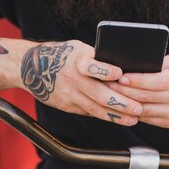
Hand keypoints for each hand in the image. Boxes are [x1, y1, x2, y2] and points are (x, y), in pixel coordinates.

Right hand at [19, 40, 142, 125]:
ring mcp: (68, 94)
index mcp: (76, 59)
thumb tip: (124, 69)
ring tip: (133, 119)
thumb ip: (97, 58)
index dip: (105, 70)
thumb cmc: (63, 54)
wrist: (31, 67)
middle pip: (98, 94)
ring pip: (95, 109)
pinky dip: (104, 116)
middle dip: (120, 103)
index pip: (91, 66)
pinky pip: (88, 112)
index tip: (120, 74)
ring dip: (116, 116)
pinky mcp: (66, 106)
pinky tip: (118, 119)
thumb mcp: (78, 48)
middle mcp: (72, 78)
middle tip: (138, 109)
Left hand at [108, 51, 168, 129]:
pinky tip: (125, 107)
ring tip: (112, 97)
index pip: (156, 81)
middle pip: (147, 97)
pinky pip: (149, 120)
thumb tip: (140, 64)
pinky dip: (135, 113)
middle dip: (125, 92)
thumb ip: (164, 61)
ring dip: (126, 105)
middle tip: (108, 86)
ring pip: (145, 111)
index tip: (121, 77)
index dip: (136, 80)